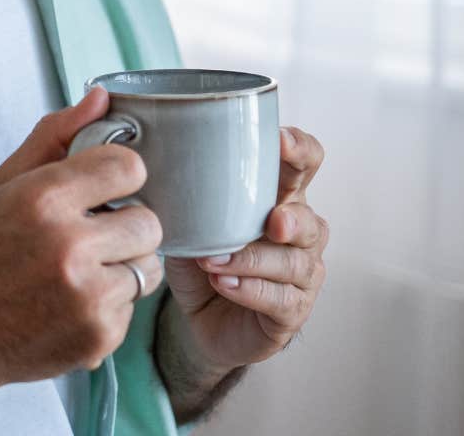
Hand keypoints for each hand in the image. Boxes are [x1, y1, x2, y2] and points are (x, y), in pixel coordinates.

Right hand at [0, 87, 166, 393]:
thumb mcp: (5, 184)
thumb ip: (55, 135)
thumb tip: (100, 97)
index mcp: (45, 198)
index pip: (130, 167)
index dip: (119, 177)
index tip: (104, 189)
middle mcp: (68, 246)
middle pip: (149, 222)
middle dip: (124, 228)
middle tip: (91, 237)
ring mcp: (86, 296)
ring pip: (148, 268)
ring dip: (122, 269)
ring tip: (81, 272)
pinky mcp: (98, 337)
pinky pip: (133, 309)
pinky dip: (109, 308)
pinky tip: (71, 305)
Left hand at [162, 126, 328, 372]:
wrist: (205, 323)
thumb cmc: (203, 264)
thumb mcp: (190, 226)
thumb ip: (187, 200)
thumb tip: (154, 168)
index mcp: (279, 199)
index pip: (305, 165)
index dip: (300, 149)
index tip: (279, 140)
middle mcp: (300, 233)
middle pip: (310, 219)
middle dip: (292, 219)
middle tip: (272, 222)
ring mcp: (302, 273)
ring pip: (294, 262)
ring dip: (252, 260)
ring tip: (214, 262)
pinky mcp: (294, 310)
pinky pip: (282, 298)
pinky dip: (251, 290)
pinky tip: (225, 284)